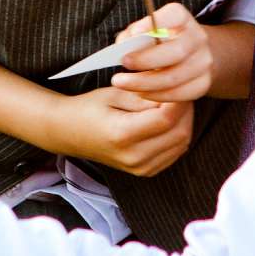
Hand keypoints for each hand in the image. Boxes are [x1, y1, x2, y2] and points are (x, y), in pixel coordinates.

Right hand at [43, 87, 193, 176]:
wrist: (69, 133)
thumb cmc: (89, 108)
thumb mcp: (114, 93)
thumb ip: (145, 95)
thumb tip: (174, 93)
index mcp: (122, 135)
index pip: (167, 118)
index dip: (179, 100)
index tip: (179, 83)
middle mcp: (133, 156)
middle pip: (179, 133)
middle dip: (186, 110)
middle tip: (180, 91)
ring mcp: (140, 168)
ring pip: (182, 143)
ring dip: (185, 122)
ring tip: (175, 104)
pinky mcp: (145, 171)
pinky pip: (175, 152)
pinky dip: (178, 135)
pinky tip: (169, 120)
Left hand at [107, 2, 213, 103]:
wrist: (192, 55)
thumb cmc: (160, 41)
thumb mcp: (146, 30)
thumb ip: (133, 35)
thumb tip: (124, 45)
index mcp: (183, 20)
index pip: (176, 16)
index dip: (156, 23)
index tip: (135, 33)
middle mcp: (198, 38)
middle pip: (176, 52)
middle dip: (146, 60)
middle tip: (123, 64)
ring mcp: (203, 62)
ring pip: (174, 78)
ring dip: (145, 83)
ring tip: (124, 83)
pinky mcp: (203, 84)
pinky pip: (179, 95)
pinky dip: (156, 96)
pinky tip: (141, 92)